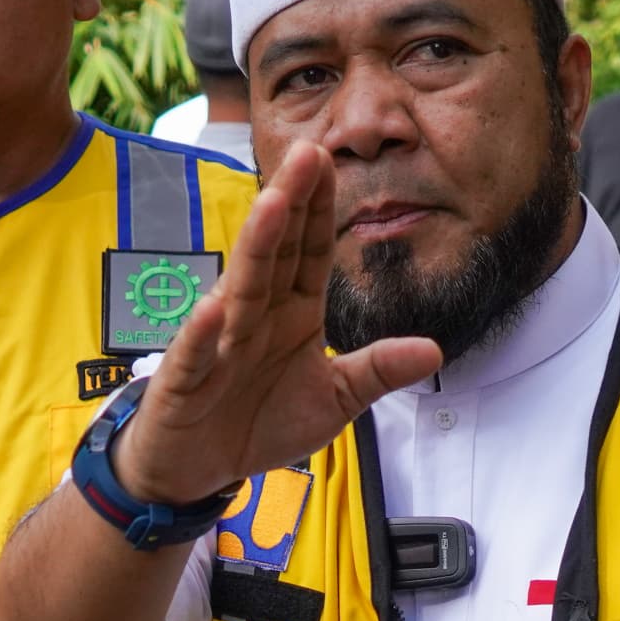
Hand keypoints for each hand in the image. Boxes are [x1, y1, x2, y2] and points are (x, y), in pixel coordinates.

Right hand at [113, 139, 441, 502]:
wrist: (196, 469)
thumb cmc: (260, 422)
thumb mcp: (333, 399)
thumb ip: (377, 370)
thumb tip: (434, 351)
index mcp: (291, 311)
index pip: (310, 251)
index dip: (321, 209)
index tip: (332, 158)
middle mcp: (254, 314)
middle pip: (276, 252)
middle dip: (291, 203)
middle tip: (308, 151)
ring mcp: (218, 342)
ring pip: (240, 287)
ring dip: (256, 246)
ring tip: (272, 204)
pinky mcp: (185, 379)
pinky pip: (198, 352)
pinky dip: (205, 332)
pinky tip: (216, 307)